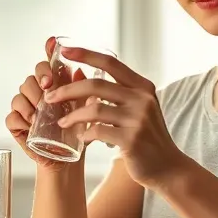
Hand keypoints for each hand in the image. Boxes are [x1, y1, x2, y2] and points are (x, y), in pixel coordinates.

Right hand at [4, 37, 90, 168]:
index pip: (50, 62)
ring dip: (30, 99)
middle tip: (48, 86)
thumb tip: (81, 71)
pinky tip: (30, 122)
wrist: (67, 159)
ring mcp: (26, 106)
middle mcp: (39, 91)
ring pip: (20, 92)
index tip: (52, 42)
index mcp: (56, 84)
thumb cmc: (78, 132)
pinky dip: (20, 117)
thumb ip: (87, 92)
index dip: (49, 49)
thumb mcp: (87, 112)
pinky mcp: (17, 124)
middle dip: (40, 76)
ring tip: (40, 111)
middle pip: (33, 74)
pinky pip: (11, 115)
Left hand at [42, 45, 187, 189]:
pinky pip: (98, 131)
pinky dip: (85, 134)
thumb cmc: (147, 138)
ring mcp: (138, 119)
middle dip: (68, 90)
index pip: (111, 63)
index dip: (86, 54)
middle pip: (96, 85)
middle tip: (50, 98)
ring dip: (72, 116)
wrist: (168, 167)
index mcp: (143, 87)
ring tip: (62, 123)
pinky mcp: (132, 139)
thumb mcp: (139, 109)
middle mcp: (142, 99)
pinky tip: (82, 139)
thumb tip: (84, 81)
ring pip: (94, 109)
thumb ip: (120, 95)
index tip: (65, 50)